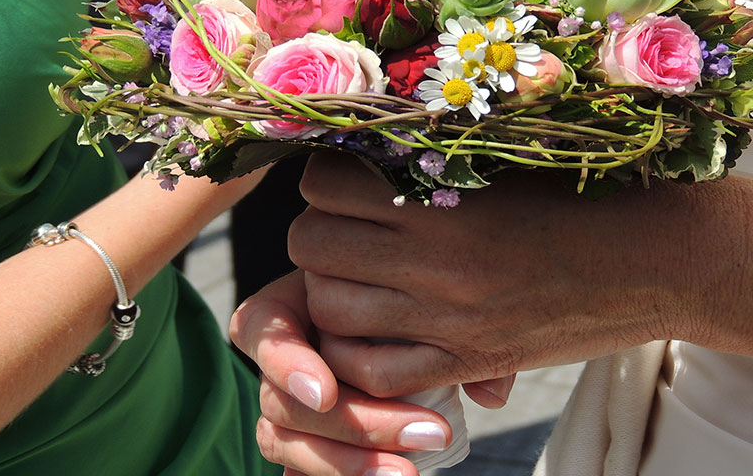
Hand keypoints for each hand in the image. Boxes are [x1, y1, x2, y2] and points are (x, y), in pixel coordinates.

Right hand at [230, 270, 515, 475]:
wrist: (403, 320)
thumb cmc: (410, 297)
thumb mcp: (421, 294)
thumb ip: (452, 327)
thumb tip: (491, 394)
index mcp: (293, 306)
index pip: (261, 327)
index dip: (284, 362)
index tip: (325, 393)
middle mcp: (280, 358)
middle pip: (281, 400)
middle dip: (352, 425)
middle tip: (427, 433)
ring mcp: (286, 403)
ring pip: (284, 442)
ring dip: (347, 463)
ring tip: (409, 473)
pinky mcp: (300, 441)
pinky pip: (296, 469)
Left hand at [289, 152, 735, 396]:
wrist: (671, 261)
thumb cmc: (600, 190)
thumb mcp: (521, 152)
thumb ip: (448, 148)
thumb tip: (377, 136)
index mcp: (450, 195)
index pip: (326, 181)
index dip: (328, 173)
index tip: (352, 173)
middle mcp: (440, 260)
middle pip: (312, 243)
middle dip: (320, 228)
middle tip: (350, 223)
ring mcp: (451, 319)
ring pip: (329, 308)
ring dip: (330, 288)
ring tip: (360, 273)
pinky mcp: (471, 363)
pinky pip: (373, 370)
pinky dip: (357, 351)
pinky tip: (380, 327)